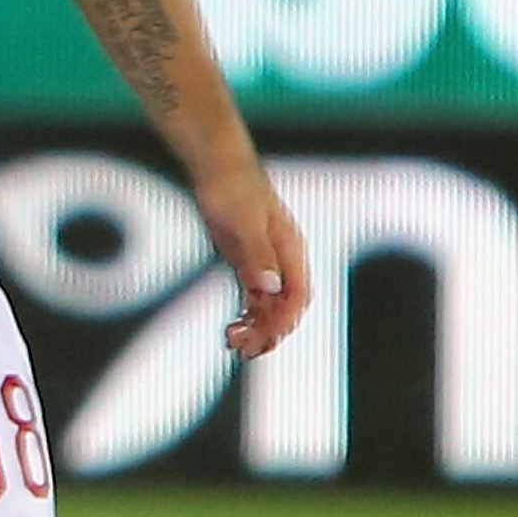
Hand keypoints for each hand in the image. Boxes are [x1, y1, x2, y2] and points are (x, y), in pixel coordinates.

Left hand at [197, 167, 308, 359]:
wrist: (218, 168)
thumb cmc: (235, 188)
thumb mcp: (245, 221)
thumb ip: (258, 254)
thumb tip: (270, 286)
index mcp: (292, 250)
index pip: (298, 294)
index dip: (286, 318)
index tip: (268, 336)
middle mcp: (283, 261)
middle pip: (286, 306)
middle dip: (270, 330)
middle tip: (246, 348)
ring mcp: (265, 264)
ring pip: (269, 306)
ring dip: (256, 328)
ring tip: (234, 344)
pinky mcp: (247, 263)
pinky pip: (252, 299)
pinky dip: (245, 317)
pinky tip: (232, 331)